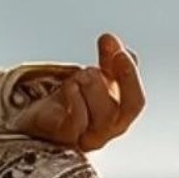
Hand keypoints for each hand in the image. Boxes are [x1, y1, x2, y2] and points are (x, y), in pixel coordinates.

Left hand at [9, 33, 143, 151]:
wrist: (43, 119)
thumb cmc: (74, 101)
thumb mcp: (96, 77)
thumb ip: (107, 60)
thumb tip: (110, 40)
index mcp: (120, 113)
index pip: (135, 101)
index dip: (131, 76)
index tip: (120, 53)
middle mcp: (109, 129)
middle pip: (127, 110)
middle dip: (118, 80)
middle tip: (100, 63)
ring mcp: (89, 137)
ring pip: (104, 117)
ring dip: (93, 87)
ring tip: (80, 74)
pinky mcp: (67, 137)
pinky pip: (77, 121)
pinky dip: (76, 98)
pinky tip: (70, 85)